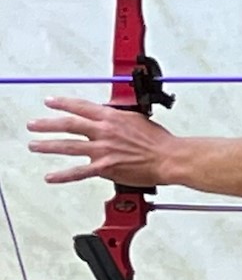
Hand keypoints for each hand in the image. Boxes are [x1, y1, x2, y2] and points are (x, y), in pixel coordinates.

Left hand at [28, 98, 174, 186]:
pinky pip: (80, 172)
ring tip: (35, 146)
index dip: (62, 103)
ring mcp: (103, 149)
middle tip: (34, 125)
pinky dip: (63, 175)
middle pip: (68, 124)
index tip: (50, 102)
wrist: (169, 158)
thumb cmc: (158, 142)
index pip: (80, 106)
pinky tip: (51, 176)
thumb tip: (109, 117)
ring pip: (68, 145)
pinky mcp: (106, 167)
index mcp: (111, 117)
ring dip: (48, 145)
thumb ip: (118, 119)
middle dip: (47, 124)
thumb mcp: (136, 119)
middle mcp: (103, 131)